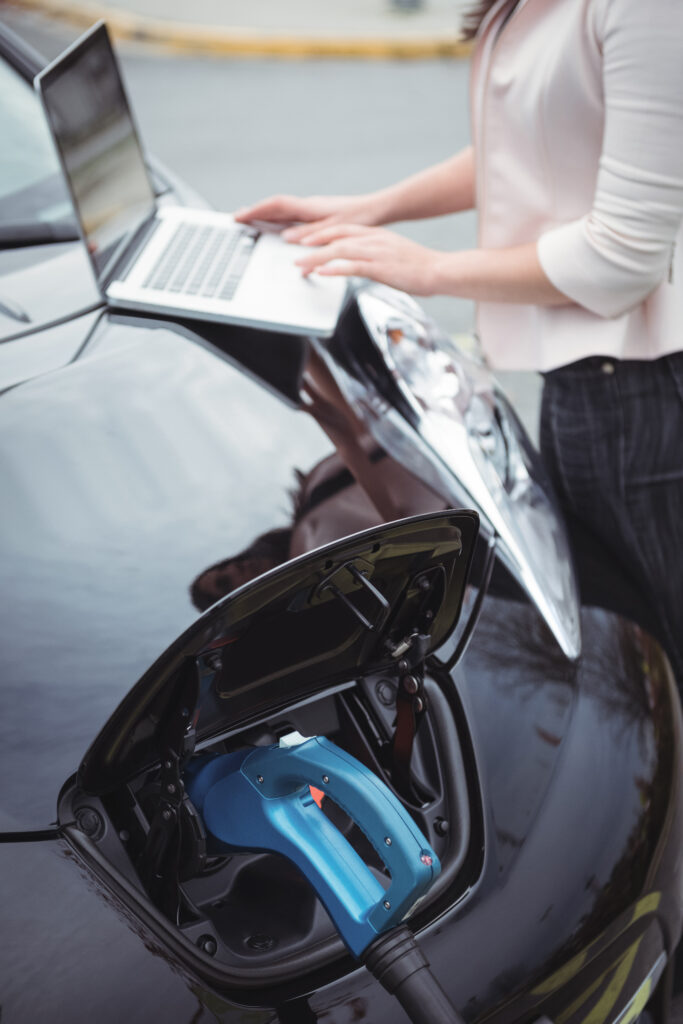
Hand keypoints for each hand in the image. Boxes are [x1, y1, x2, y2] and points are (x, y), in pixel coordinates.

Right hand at [234, 193, 383, 240]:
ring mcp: (312, 209)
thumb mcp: (335, 230)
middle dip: (254, 213)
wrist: (378, 209)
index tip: (240, 217)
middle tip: (236, 220)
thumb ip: (310, 234)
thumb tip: (287, 237)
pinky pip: (291, 215)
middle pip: (275, 207)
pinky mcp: (318, 214)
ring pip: (282, 210)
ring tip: (249, 223)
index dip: (256, 211)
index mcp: (310, 207)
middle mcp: (308, 205)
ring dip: (265, 215)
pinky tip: (276, 227)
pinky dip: (278, 220)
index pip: (276, 206)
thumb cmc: (360, 218)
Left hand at [293, 223, 440, 295]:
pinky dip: (335, 269)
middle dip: (312, 242)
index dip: (320, 233)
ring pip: (340, 250)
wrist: (439, 270)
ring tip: (301, 264)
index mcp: (375, 235)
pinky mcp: (381, 267)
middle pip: (336, 235)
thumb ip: (373, 255)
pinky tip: (322, 273)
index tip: (304, 239)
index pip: (342, 229)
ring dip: (317, 257)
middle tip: (294, 249)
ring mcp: (377, 252)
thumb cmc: (418, 267)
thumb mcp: (392, 255)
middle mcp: (373, 239)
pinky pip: (353, 266)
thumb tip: (358, 263)